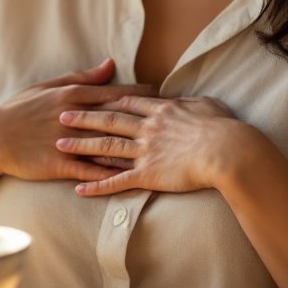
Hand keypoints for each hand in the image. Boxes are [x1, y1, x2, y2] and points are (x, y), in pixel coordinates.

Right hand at [0, 59, 155, 183]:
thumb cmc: (20, 109)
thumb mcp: (49, 87)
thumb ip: (82, 77)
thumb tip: (110, 64)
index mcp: (72, 95)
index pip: (116, 93)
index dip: (144, 96)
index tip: (166, 98)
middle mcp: (73, 116)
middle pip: (119, 119)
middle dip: (148, 123)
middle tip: (174, 126)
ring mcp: (66, 141)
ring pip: (108, 146)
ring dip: (135, 151)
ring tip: (161, 155)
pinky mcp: (58, 164)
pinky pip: (90, 171)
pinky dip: (110, 175)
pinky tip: (131, 180)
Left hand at [54, 94, 245, 196]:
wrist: (227, 151)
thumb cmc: (222, 128)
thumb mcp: (205, 105)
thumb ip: (188, 102)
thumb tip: (182, 99)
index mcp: (160, 110)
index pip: (126, 103)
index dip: (104, 101)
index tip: (87, 99)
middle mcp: (147, 128)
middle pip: (108, 120)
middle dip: (83, 118)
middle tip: (60, 116)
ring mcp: (145, 151)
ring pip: (106, 147)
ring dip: (81, 147)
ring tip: (59, 145)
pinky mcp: (148, 174)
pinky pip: (116, 181)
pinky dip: (96, 185)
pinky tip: (79, 189)